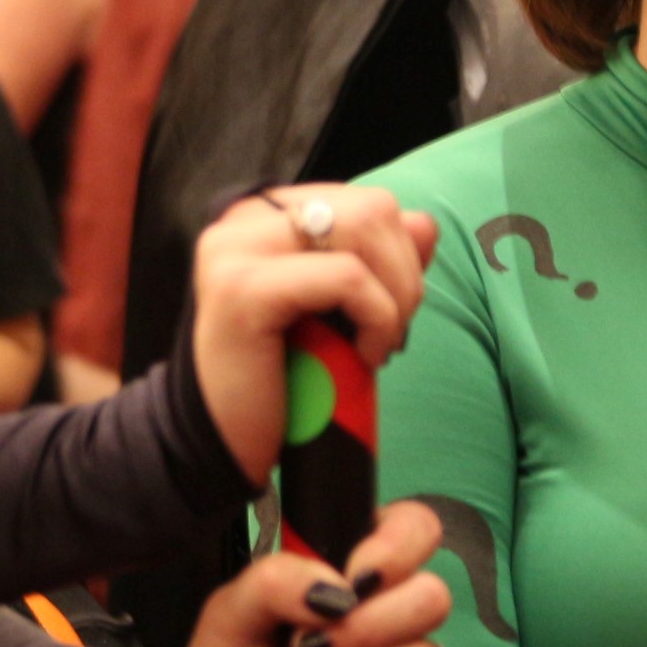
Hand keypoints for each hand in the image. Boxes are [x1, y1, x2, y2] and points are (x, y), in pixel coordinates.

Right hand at [188, 186, 437, 480]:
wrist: (224, 442)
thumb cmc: (284, 379)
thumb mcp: (342, 310)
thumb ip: (379, 260)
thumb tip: (422, 223)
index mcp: (265, 215)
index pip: (368, 203)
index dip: (401, 259)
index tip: (390, 315)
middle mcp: (244, 220)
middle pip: (372, 209)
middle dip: (405, 276)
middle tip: (389, 335)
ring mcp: (236, 249)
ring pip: (363, 230)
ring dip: (395, 297)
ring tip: (376, 345)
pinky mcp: (241, 288)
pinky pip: (347, 278)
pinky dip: (377, 318)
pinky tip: (365, 356)